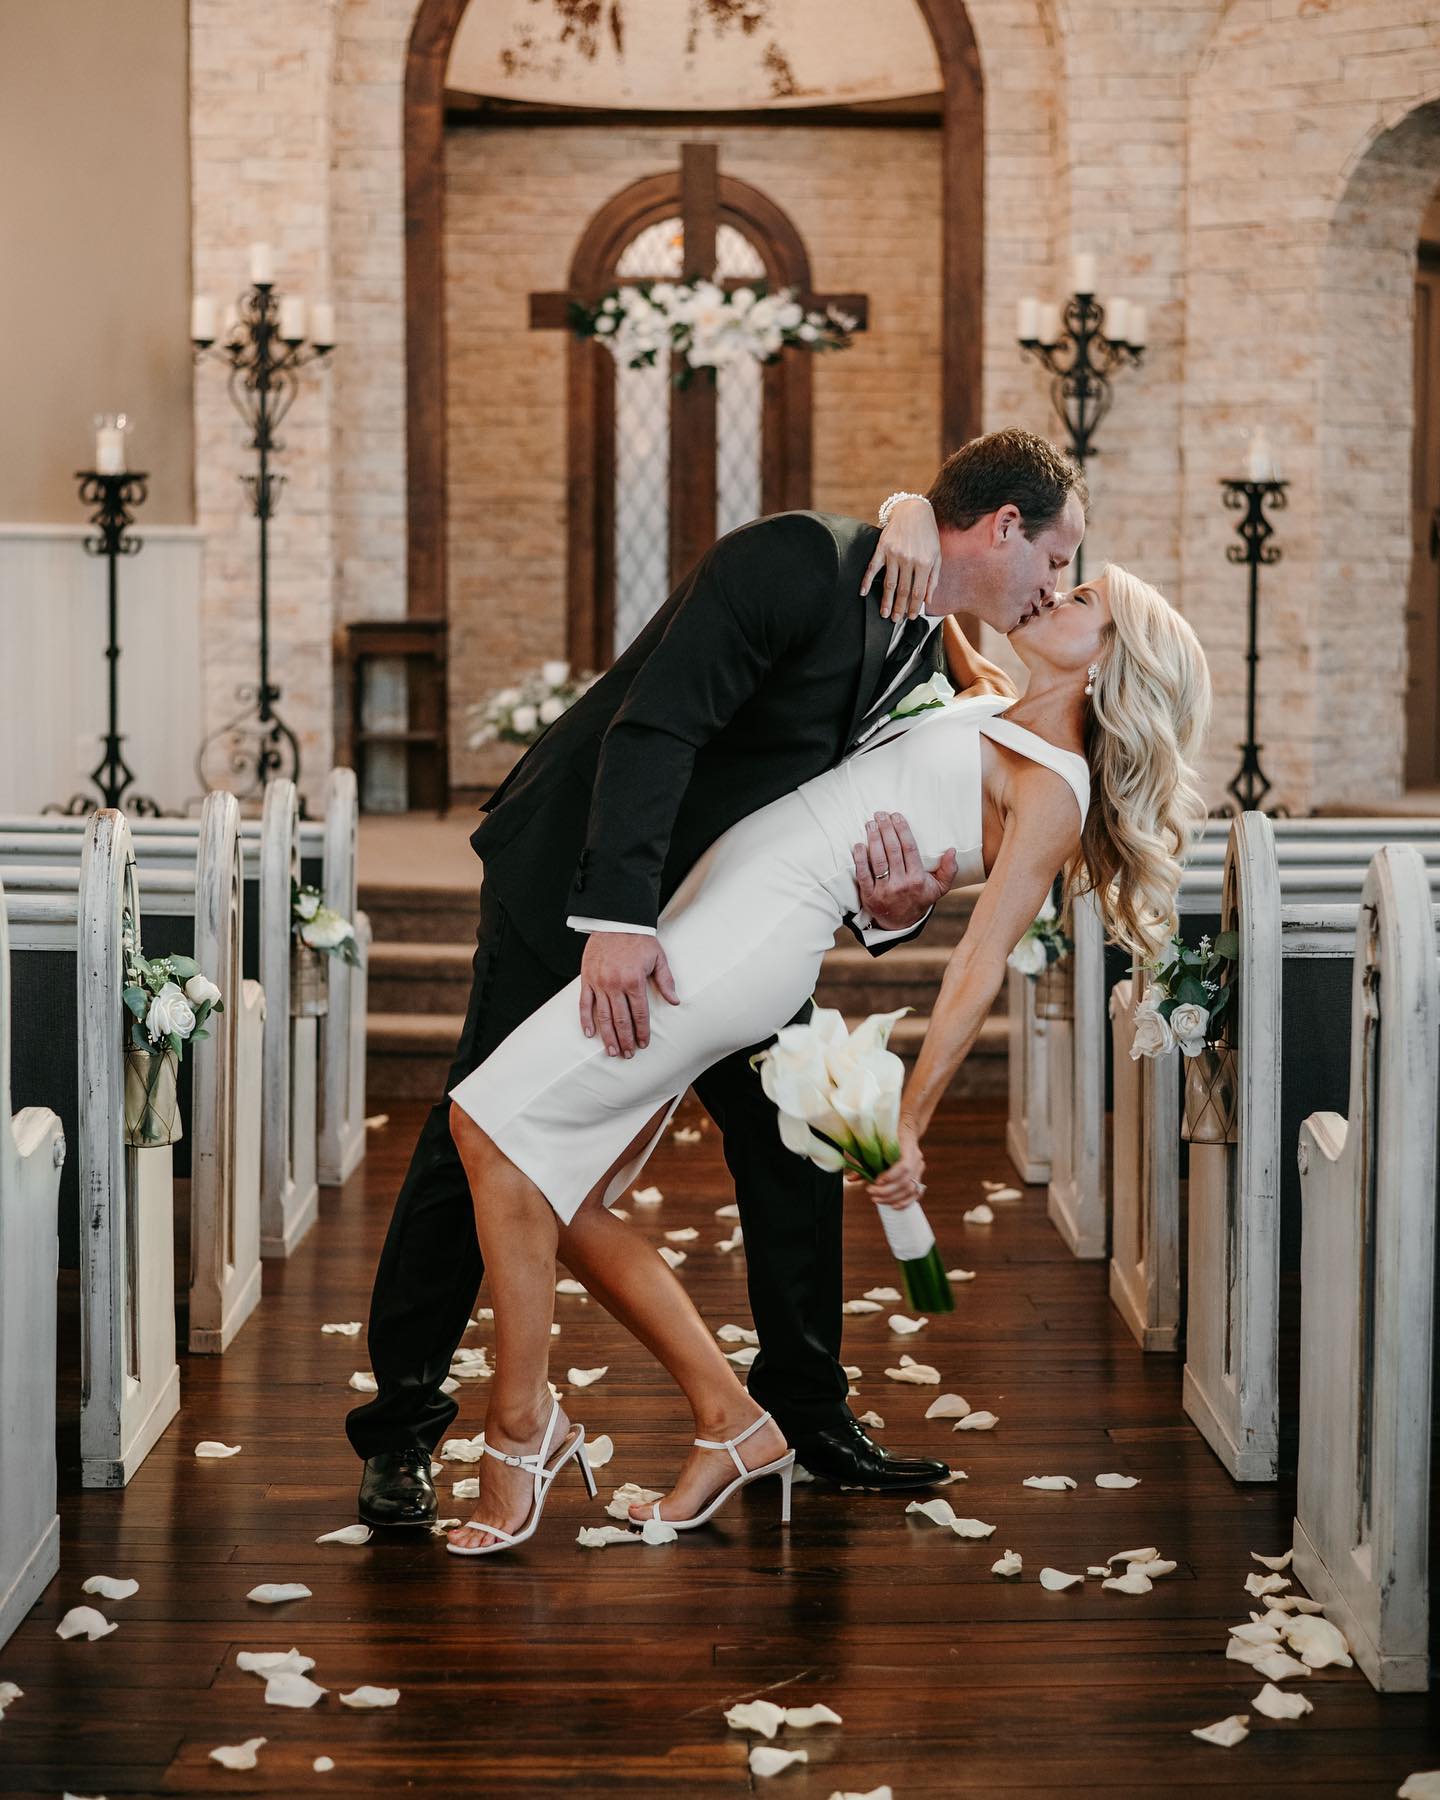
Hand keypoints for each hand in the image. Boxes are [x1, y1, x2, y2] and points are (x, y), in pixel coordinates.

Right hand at [579, 931, 678, 1056]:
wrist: (616, 921)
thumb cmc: (639, 939)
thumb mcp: (658, 958)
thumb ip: (666, 981)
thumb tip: (675, 1001)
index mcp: (634, 981)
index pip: (639, 1014)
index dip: (642, 1032)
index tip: (643, 1044)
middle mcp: (615, 984)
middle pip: (621, 1020)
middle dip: (625, 1040)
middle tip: (628, 1055)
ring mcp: (599, 983)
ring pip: (603, 1016)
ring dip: (608, 1036)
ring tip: (612, 1051)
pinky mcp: (587, 979)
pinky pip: (584, 1003)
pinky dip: (586, 1020)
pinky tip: (590, 1034)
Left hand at [853, 811, 959, 931]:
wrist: (900, 923)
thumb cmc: (919, 898)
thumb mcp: (938, 888)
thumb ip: (948, 870)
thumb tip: (952, 850)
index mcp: (917, 879)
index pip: (909, 849)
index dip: (902, 830)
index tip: (897, 816)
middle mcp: (901, 884)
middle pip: (892, 851)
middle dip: (886, 830)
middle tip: (880, 814)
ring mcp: (884, 890)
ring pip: (878, 861)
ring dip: (873, 840)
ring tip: (870, 824)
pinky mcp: (869, 896)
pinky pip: (863, 875)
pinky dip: (860, 859)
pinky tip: (859, 845)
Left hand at [858, 1127, 925, 1209]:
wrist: (905, 1131)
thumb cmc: (887, 1137)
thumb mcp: (876, 1144)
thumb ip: (864, 1162)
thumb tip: (850, 1179)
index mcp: (908, 1147)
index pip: (904, 1166)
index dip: (890, 1176)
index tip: (876, 1181)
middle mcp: (917, 1159)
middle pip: (906, 1181)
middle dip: (887, 1191)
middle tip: (871, 1193)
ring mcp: (919, 1169)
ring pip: (910, 1190)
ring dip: (893, 1198)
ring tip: (877, 1199)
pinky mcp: (919, 1178)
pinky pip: (916, 1194)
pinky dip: (905, 1202)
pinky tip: (893, 1206)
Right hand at [861, 498, 940, 620]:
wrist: (914, 511)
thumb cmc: (927, 534)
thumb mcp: (937, 555)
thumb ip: (933, 579)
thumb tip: (928, 600)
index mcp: (924, 563)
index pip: (918, 592)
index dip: (914, 607)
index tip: (911, 617)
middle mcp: (909, 560)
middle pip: (903, 591)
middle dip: (899, 608)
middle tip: (895, 621)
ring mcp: (894, 554)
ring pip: (889, 583)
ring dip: (885, 600)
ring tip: (884, 613)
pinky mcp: (882, 547)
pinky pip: (872, 567)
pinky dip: (866, 580)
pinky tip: (862, 592)